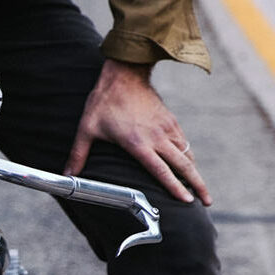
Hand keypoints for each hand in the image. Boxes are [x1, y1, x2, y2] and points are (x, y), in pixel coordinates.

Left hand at [64, 60, 210, 205]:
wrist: (124, 73)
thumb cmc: (104, 101)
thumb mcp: (87, 129)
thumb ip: (78, 154)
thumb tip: (67, 177)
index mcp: (138, 143)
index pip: (161, 171)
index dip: (175, 187)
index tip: (187, 201)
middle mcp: (157, 137)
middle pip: (183, 165)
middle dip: (197, 185)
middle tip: (207, 201)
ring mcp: (166, 128)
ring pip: (187, 154)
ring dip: (195, 172)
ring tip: (201, 189)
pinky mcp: (170, 120)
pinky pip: (184, 142)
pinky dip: (189, 156)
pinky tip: (189, 165)